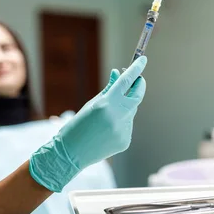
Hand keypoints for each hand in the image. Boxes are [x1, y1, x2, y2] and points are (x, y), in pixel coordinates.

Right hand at [29, 57, 146, 191]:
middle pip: (137, 96)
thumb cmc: (78, 125)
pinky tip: (106, 131)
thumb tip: (118, 73)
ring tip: (105, 118)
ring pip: (130, 112)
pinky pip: (127, 126)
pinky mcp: (125, 141)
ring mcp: (123, 130)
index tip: (142, 59)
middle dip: (139, 86)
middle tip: (138, 79)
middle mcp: (117, 116)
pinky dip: (120, 123)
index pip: (126, 82)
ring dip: (124, 108)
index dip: (136, 69)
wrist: (71, 153)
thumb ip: (109, 89)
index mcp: (106, 104)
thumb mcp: (91, 104)